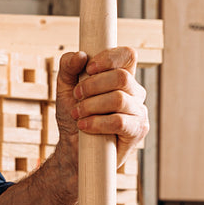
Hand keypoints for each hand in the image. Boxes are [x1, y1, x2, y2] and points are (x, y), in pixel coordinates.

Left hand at [55, 47, 149, 166]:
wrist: (73, 149)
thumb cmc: (74, 116)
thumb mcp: (64, 88)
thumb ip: (68, 67)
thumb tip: (81, 55)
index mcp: (122, 77)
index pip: (128, 55)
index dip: (109, 58)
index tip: (89, 69)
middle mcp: (134, 92)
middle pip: (121, 77)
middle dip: (93, 85)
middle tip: (76, 96)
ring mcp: (138, 112)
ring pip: (118, 99)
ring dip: (91, 105)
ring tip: (77, 114)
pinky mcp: (137, 131)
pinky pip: (119, 122)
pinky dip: (97, 122)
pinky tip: (84, 126)